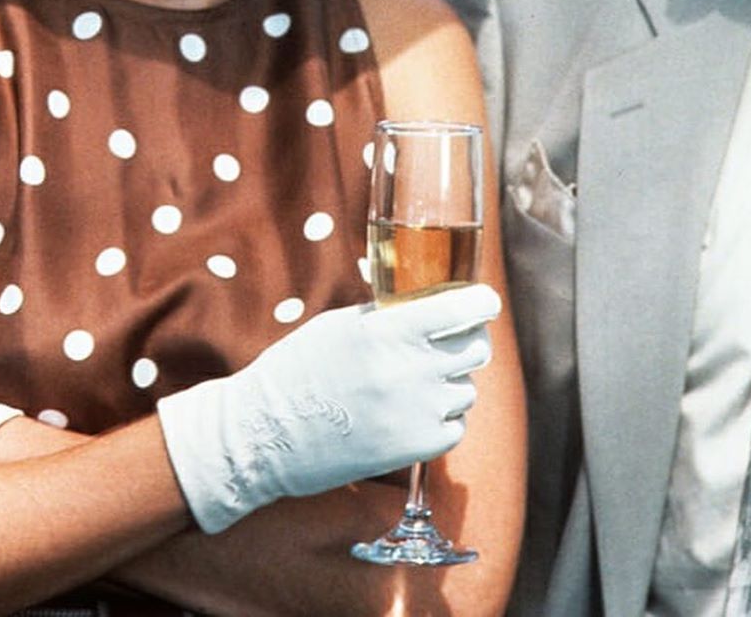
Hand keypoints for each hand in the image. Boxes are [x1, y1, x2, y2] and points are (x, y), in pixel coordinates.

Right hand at [156, 282, 499, 533]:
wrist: (267, 435)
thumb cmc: (299, 371)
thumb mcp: (342, 325)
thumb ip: (389, 314)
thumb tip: (429, 302)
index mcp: (387, 330)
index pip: (463, 309)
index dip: (481, 302)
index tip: (483, 302)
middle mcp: (408, 369)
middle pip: (476, 348)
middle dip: (466, 341)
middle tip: (448, 343)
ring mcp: (415, 412)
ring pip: (466, 389)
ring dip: (449, 384)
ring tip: (413, 386)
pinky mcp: (415, 449)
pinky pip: (455, 427)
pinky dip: (442, 421)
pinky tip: (411, 415)